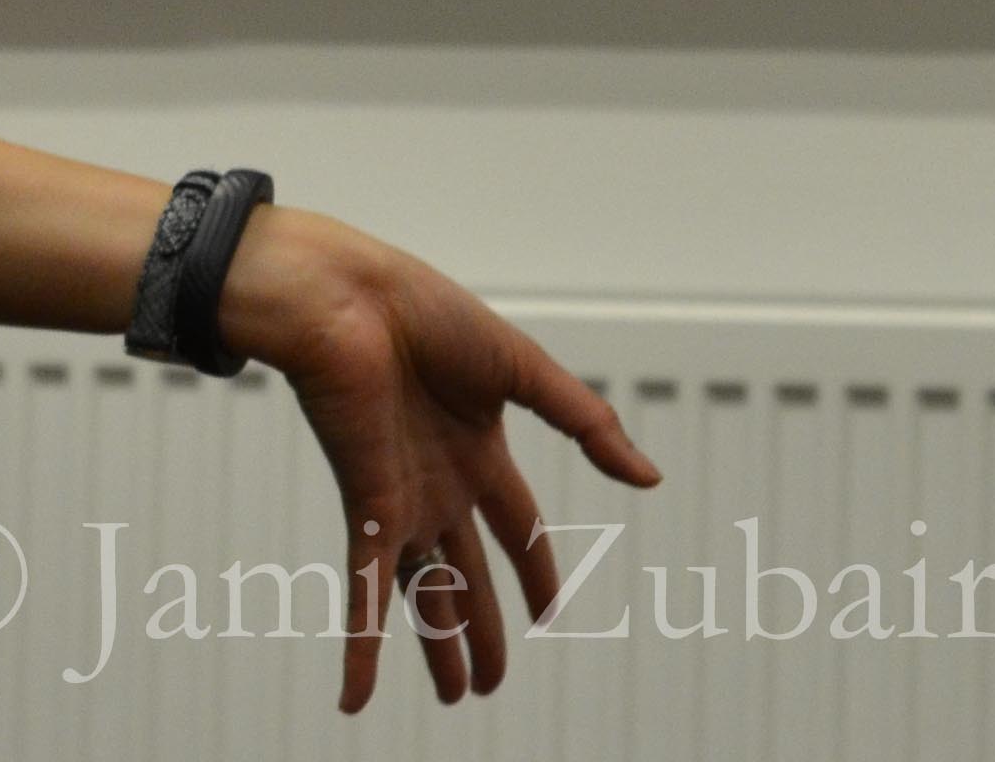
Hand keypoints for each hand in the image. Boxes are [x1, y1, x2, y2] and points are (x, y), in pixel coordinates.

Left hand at [218, 205, 660, 714]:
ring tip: (456, 697)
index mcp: (477, 447)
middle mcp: (438, 482)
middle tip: (488, 683)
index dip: (536, 567)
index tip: (551, 610)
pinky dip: (363, 646)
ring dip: (439, 648)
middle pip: (469, 574)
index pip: (517, 524)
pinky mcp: (367, 506)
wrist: (344, 296)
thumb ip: (587, 423)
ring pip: (427, 596)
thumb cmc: (423, 311)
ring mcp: (401, 499)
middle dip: (483, 628)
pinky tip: (355, 698)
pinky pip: (368, 591)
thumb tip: (650, 478)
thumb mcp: (523, 369)